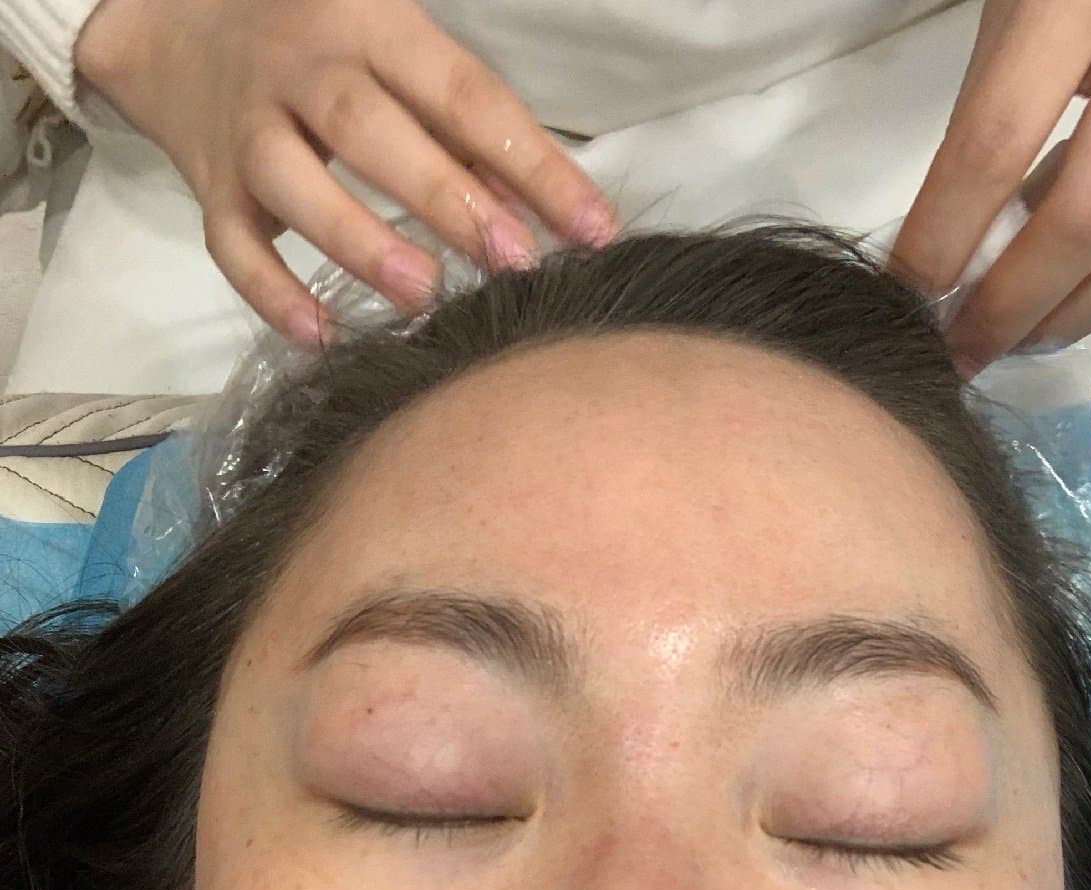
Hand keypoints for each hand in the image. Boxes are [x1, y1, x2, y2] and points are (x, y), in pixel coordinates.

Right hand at [74, 0, 618, 343]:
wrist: (177, 25)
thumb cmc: (324, 50)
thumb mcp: (397, 58)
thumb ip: (466, 130)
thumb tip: (545, 209)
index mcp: (369, 25)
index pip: (462, 93)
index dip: (529, 161)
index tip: (591, 227)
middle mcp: (302, 69)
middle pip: (369, 128)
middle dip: (445, 197)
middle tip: (512, 260)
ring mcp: (248, 128)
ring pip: (294, 181)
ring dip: (359, 241)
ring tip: (421, 294)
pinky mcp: (210, 185)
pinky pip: (231, 244)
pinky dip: (270, 294)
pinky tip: (320, 335)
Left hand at [889, 0, 1090, 377]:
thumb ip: (989, 94)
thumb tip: (951, 231)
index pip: (992, 147)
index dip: (940, 240)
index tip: (902, 296)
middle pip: (1085, 221)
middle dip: (1010, 307)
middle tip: (958, 352)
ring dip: (1071, 316)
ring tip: (1013, 342)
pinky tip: (1068, 291)